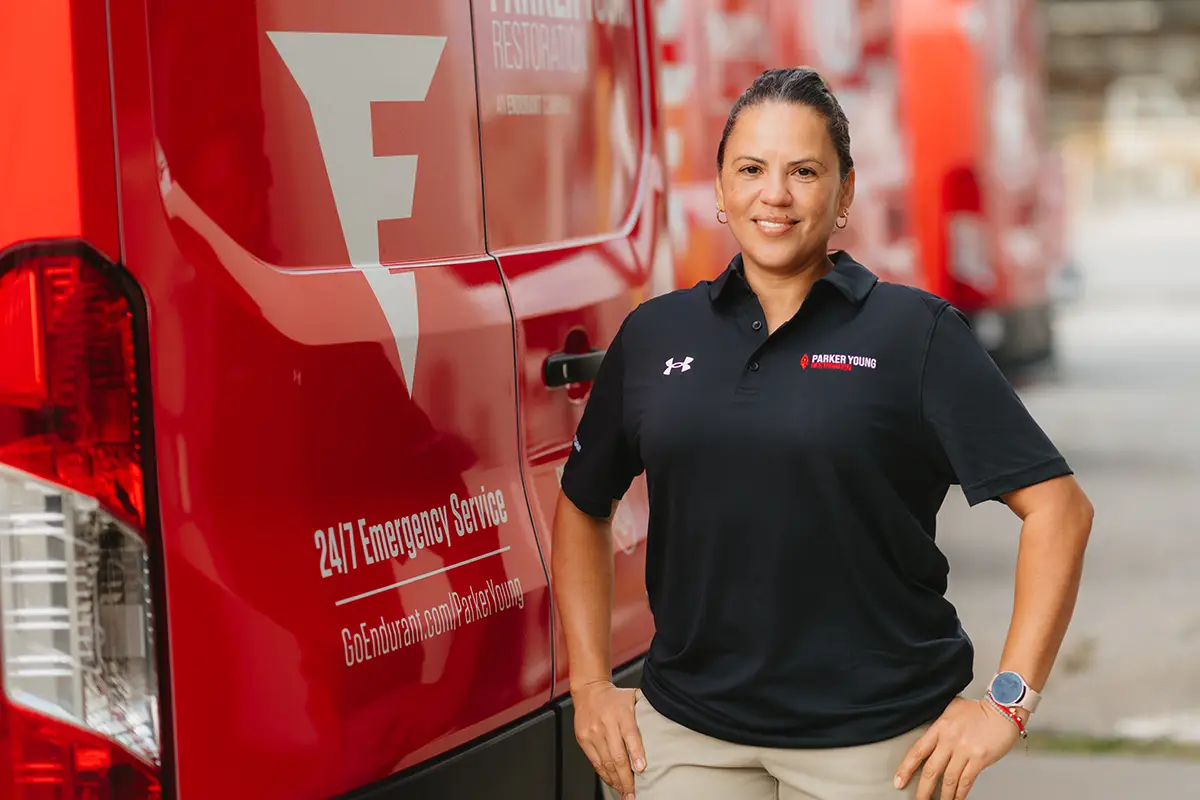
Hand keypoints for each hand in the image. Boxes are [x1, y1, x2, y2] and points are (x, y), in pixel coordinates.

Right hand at [571, 680, 645, 798]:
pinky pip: (595, 762)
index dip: (636, 753)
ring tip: (625, 792)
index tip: (641, 768)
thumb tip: (668, 723)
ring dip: (616, 781)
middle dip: (626, 778)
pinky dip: (604, 775)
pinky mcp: (583, 739)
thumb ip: (647, 712)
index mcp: (622, 713)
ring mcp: (593, 733)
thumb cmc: (615, 698)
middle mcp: (606, 724)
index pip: (630, 735)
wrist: (589, 691)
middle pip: (617, 755)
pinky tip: (613, 782)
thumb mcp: (634, 699)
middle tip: (634, 793)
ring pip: (605, 762)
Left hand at [894, 696, 1020, 799]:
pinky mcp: (979, 759)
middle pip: (931, 770)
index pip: (918, 750)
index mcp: (940, 727)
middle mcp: (950, 740)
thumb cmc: (980, 710)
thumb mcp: (953, 709)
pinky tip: (956, 799)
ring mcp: (964, 751)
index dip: (906, 768)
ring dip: (943, 796)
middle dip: (923, 789)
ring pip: (948, 779)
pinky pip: (966, 781)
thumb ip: (940, 723)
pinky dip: (959, 793)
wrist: (1003, 711)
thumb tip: (931, 731)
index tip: (899, 780)